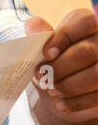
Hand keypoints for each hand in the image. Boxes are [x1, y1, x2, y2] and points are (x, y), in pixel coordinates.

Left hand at [26, 10, 97, 124]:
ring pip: (96, 74)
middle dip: (60, 67)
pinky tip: (62, 104)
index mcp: (88, 24)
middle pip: (87, 51)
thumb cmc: (53, 63)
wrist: (63, 91)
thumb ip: (40, 36)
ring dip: (69, 86)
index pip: (83, 21)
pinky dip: (77, 102)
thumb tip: (32, 24)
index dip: (63, 37)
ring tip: (52, 91)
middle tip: (42, 76)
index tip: (46, 54)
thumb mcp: (43, 49)